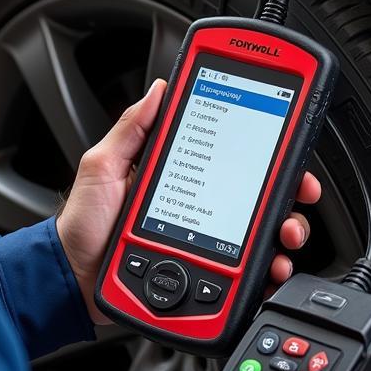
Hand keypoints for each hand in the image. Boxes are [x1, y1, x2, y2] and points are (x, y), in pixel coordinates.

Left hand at [55, 79, 320, 324]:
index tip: (286, 139)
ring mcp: (204, 242)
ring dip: (285, 231)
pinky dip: (266, 272)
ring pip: (260, 235)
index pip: (229, 156)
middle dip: (289, 192)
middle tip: (299, 193)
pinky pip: (245, 275)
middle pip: (257, 196)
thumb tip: (160, 89)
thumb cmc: (83, 226)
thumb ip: (131, 129)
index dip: (262, 147)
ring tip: (285, 236)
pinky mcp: (205, 276)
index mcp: (179, 176)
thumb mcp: (101, 166)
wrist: (72, 281)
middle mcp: (199, 207)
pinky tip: (271, 269)